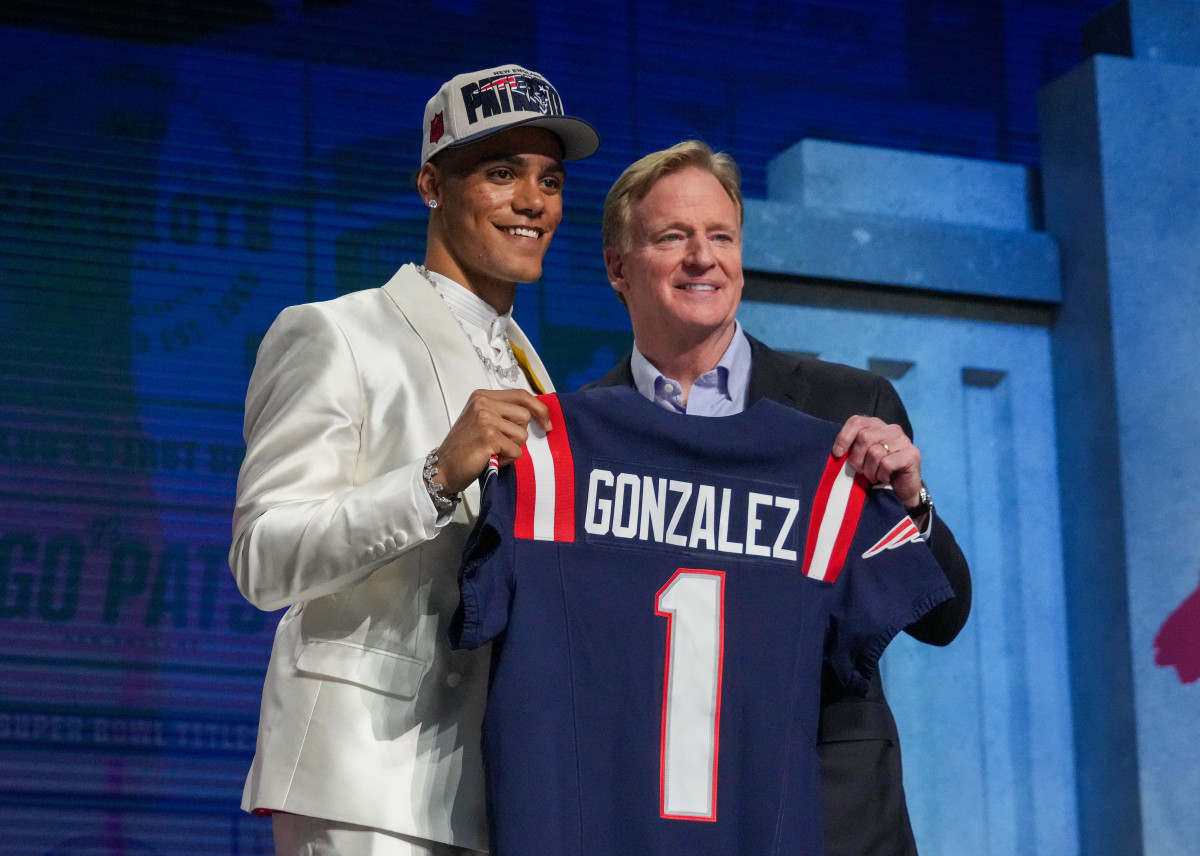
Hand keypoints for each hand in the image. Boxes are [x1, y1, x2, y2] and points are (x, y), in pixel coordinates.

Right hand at [432, 389, 551, 494]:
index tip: (547, 424)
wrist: (443, 468)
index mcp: (483, 396)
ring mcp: (485, 419)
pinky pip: (516, 451)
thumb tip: (538, 415)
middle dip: (519, 434)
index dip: (540, 409)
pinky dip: (507, 459)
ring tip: (494, 452)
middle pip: (525, 416)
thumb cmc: (465, 448)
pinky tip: (492, 459)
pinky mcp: (489, 437)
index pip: (522, 395)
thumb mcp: (482, 420)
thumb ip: (503, 413)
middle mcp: (483, 403)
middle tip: (501, 444)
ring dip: (512, 448)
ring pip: (522, 435)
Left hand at [831, 415, 923, 509]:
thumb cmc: (877, 472)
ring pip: (875, 452)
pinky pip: (886, 464)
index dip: (844, 437)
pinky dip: (881, 475)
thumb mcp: (860, 457)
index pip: (856, 421)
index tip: (838, 454)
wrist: (901, 491)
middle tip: (861, 472)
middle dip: (857, 459)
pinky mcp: (912, 454)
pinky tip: (885, 478)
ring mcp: (903, 440)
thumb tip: (837, 451)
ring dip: (870, 471)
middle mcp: (891, 429)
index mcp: (876, 425)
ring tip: (874, 476)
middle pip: (864, 437)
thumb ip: (851, 448)